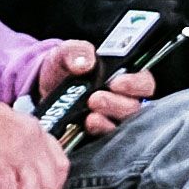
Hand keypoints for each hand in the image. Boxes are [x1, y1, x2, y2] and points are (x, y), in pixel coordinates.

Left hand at [35, 39, 154, 135]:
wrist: (44, 87)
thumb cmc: (65, 67)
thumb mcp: (67, 53)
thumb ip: (76, 51)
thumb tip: (85, 62)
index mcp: (124, 76)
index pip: (144, 83)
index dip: (136, 84)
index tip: (117, 83)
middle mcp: (123, 99)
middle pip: (134, 107)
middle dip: (117, 104)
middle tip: (96, 98)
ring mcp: (111, 118)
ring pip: (123, 125)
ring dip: (108, 119)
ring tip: (90, 112)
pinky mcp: (98, 132)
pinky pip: (106, 137)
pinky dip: (98, 130)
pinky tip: (87, 124)